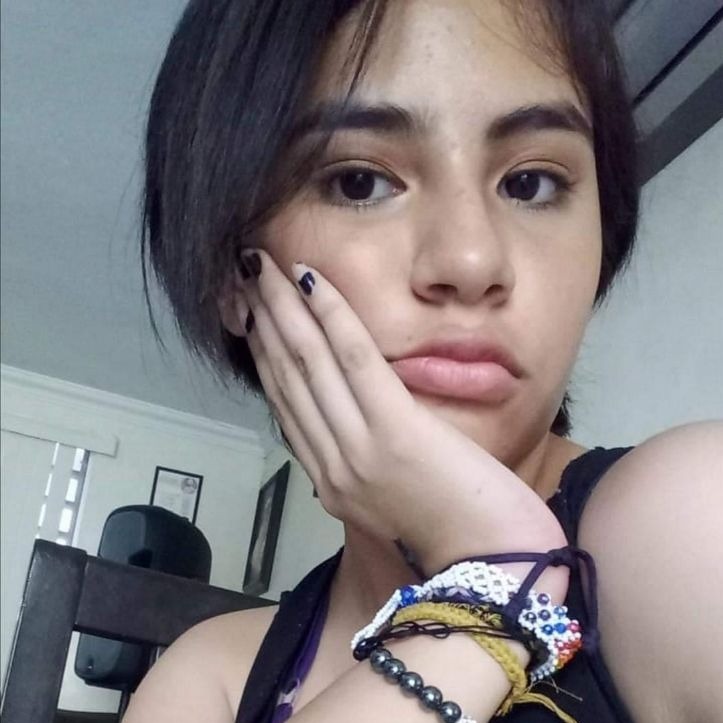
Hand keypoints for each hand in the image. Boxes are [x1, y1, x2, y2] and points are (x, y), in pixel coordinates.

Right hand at [235, 249, 566, 580]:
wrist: (496, 566)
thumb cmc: (457, 528)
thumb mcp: (392, 498)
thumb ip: (361, 462)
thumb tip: (344, 420)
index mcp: (331, 481)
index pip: (287, 405)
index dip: (264, 355)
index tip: (252, 316)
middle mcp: (332, 465)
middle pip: (287, 379)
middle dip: (263, 321)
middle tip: (246, 275)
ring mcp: (358, 449)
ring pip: (309, 364)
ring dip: (283, 308)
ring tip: (264, 266)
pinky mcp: (395, 432)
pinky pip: (354, 361)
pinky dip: (331, 316)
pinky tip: (313, 282)